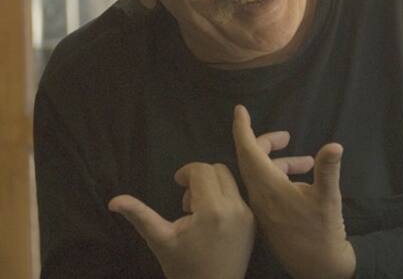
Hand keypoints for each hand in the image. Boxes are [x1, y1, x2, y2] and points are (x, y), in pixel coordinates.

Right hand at [108, 162, 254, 278]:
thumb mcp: (160, 240)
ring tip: (199, 213)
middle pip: (218, 170)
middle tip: (188, 203)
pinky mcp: (253, 222)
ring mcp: (247, 215)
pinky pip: (238, 195)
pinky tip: (213, 220)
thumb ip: (139, 215)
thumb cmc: (184, 269)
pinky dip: (224, 197)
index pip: (202, 170)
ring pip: (230, 180)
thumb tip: (113, 201)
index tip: (177, 184)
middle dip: (200, 178)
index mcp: (212, 209)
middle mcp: (235, 207)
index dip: (186, 172)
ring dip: (212, 187)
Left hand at [232, 105, 355, 278]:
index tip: (240, 110)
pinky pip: (267, 184)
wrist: (318, 269)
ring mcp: (262, 204)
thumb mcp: (328, 200)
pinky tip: (302, 178)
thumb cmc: (322, 233)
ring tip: (305, 160)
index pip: (247, 150)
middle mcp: (259, 193)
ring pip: (261, 171)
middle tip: (286, 136)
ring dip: (279, 160)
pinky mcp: (268, 212)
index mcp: (268, 186)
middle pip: (252, 158)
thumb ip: (328, 170)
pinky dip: (281, 175)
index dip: (242, 128)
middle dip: (266, 142)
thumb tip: (335, 145)